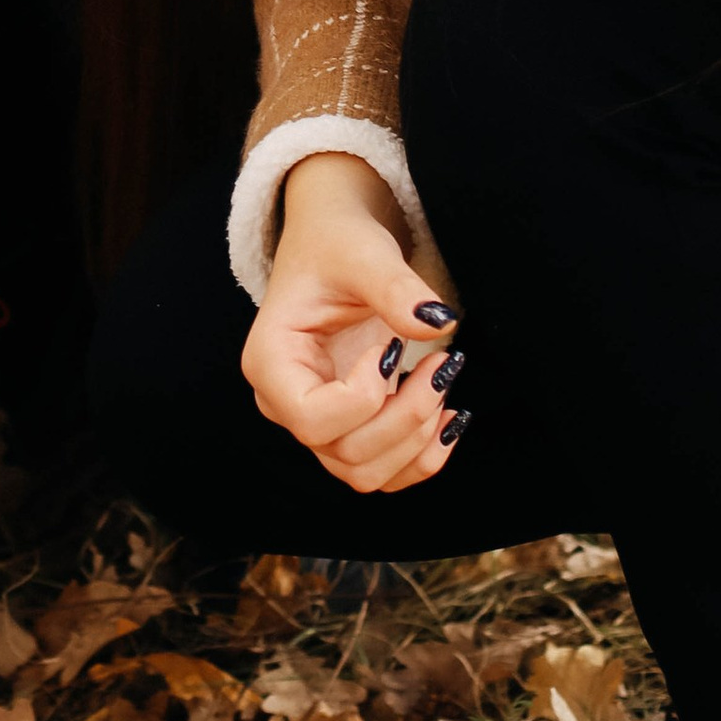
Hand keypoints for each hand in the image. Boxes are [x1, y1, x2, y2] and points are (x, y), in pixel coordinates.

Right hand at [243, 152, 466, 496]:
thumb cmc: (337, 247)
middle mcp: (284, 403)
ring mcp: (316, 424)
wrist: (335, 249)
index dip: (362, 396)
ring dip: (417, 439)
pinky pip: (383, 474)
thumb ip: (395, 287)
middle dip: (407, 416)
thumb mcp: (363, 254)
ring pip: (365, 474)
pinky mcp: (347, 430)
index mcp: (270, 361)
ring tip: (443, 382)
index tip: (391, 347)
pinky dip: (422, 458)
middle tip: (443, 363)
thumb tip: (438, 322)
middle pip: (344, 453)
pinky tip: (450, 418)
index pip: (311, 417)